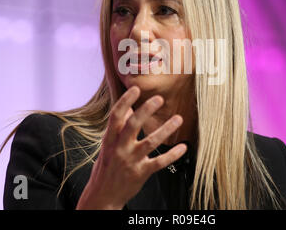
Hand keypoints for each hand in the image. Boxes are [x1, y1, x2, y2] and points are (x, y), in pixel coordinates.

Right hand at [76, 85, 186, 209]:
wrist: (102, 196)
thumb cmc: (106, 167)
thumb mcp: (107, 146)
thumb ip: (118, 129)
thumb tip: (128, 109)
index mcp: (109, 140)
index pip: (116, 117)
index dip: (125, 101)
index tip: (136, 89)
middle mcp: (119, 149)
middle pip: (133, 126)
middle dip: (146, 110)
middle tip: (159, 98)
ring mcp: (131, 161)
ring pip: (150, 142)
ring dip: (166, 130)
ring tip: (179, 119)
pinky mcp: (141, 173)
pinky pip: (160, 162)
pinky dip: (172, 154)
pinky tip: (183, 147)